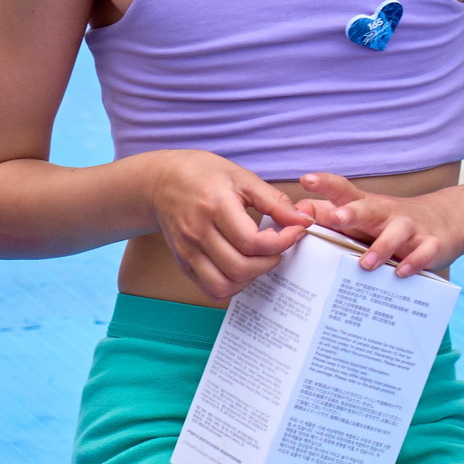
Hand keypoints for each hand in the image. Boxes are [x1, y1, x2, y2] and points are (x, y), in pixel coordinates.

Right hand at [136, 150, 310, 301]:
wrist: (160, 182)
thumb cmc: (202, 174)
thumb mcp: (241, 177)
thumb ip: (274, 201)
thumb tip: (303, 219)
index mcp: (214, 206)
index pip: (252, 241)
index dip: (282, 242)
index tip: (294, 231)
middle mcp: (197, 233)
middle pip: (240, 267)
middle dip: (269, 262)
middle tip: (278, 248)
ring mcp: (187, 251)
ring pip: (224, 285)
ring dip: (250, 278)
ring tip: (260, 259)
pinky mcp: (183, 263)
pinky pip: (210, 289)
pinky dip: (232, 285)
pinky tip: (241, 267)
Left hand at [300, 172, 463, 276]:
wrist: (447, 220)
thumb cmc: (389, 221)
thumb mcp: (360, 215)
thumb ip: (327, 214)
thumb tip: (295, 213)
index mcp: (366, 206)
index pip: (343, 190)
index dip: (325, 183)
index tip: (305, 179)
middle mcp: (387, 213)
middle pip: (368, 208)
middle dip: (351, 212)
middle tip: (335, 217)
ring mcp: (411, 227)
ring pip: (398, 232)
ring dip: (382, 247)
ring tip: (366, 264)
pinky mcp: (431, 244)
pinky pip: (424, 252)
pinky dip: (414, 262)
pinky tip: (401, 273)